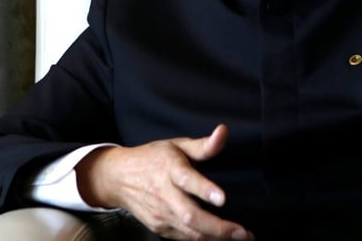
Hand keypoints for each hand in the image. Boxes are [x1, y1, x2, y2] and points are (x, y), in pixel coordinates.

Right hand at [76, 124, 252, 240]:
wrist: (117, 178)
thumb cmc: (152, 158)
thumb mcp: (177, 145)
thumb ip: (204, 145)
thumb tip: (224, 131)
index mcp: (170, 169)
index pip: (187, 180)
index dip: (204, 189)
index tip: (222, 198)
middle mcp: (164, 194)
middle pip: (190, 215)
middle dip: (219, 227)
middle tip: (243, 233)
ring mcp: (160, 213)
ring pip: (190, 231)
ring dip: (216, 237)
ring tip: (241, 238)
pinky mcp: (158, 227)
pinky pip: (184, 237)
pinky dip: (203, 239)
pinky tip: (220, 238)